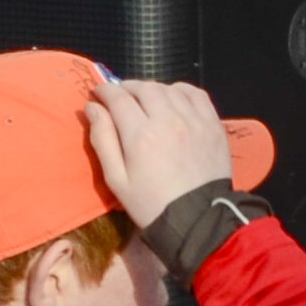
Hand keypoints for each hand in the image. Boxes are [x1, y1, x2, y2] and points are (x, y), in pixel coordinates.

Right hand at [84, 76, 235, 221]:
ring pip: (170, 89)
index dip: (104, 91)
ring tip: (144, 99)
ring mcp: (195, 121)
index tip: (98, 94)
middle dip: (126, 88)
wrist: (198, 218)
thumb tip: (92, 107)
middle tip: (119, 98)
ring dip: (152, 89)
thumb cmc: (150, 202)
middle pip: (144, 88)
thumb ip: (102, 138)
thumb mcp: (116, 178)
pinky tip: (173, 98)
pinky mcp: (214, 125)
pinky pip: (197, 95)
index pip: (118, 98)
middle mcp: (169, 120)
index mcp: (140, 134)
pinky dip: (181, 90)